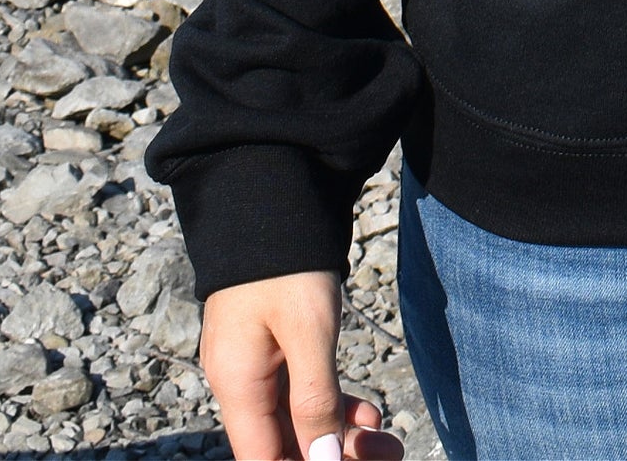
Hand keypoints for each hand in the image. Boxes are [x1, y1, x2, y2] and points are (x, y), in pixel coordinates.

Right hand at [201, 271, 402, 460]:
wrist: (273, 192)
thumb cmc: (288, 257)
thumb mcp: (308, 329)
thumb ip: (313, 399)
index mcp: (237, 384)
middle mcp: (241, 382)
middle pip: (284, 445)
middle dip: (334, 454)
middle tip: (389, 452)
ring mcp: (258, 363)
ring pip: (297, 421)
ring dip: (340, 436)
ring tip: (388, 440)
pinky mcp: (277, 346)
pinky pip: (301, 393)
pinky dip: (333, 406)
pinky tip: (368, 414)